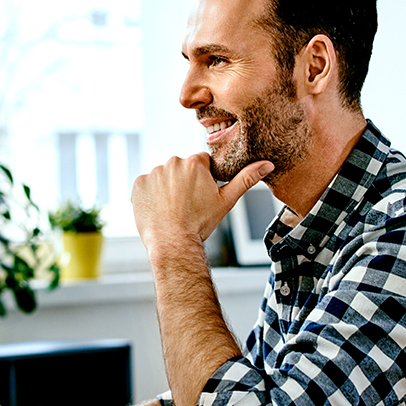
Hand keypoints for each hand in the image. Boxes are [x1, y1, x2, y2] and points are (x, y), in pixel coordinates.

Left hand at [131, 153, 273, 256]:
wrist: (172, 243)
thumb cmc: (200, 224)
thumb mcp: (226, 201)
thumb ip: (246, 179)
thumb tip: (267, 164)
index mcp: (195, 162)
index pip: (201, 163)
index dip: (202, 179)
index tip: (200, 195)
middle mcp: (172, 162)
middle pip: (181, 168)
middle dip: (184, 182)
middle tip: (186, 205)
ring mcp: (153, 173)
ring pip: (163, 177)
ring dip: (166, 188)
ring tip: (172, 209)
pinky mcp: (138, 184)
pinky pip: (146, 186)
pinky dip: (150, 195)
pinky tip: (158, 209)